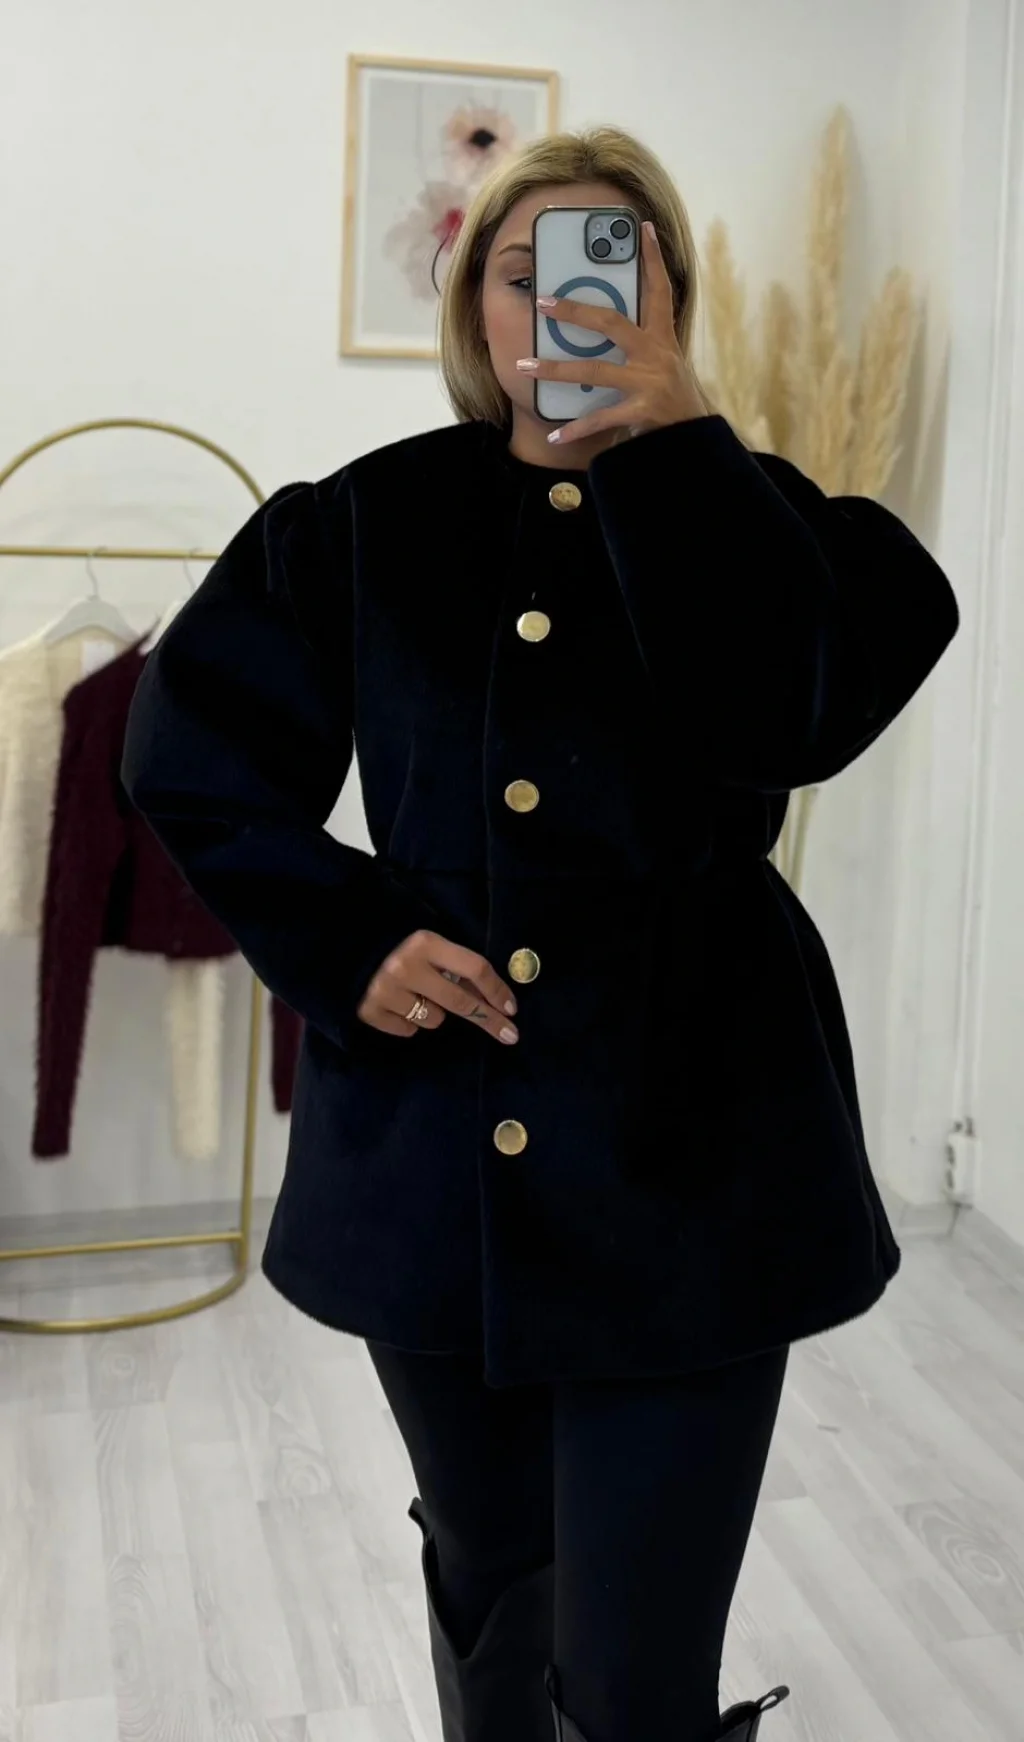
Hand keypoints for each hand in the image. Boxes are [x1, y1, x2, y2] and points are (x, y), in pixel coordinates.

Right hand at [357, 930, 519, 1043]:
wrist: (348, 951)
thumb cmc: (400, 948)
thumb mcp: (430, 947)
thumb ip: (457, 967)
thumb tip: (495, 998)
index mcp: (426, 943)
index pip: (473, 967)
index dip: (496, 989)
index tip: (512, 1009)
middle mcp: (406, 966)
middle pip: (459, 1001)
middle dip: (488, 1020)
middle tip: (510, 1035)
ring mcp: (386, 991)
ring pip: (434, 1020)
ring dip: (434, 1012)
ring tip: (416, 995)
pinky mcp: (370, 1011)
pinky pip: (408, 1031)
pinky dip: (408, 1022)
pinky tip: (398, 1005)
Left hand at [518, 220, 707, 447]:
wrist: (691, 438)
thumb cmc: (669, 397)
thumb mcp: (661, 362)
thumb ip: (636, 343)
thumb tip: (596, 321)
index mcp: (662, 338)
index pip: (660, 291)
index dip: (653, 259)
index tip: (644, 228)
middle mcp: (656, 355)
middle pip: (612, 323)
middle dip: (575, 310)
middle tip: (542, 301)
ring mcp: (649, 383)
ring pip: (595, 371)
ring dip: (556, 369)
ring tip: (525, 365)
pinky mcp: (642, 412)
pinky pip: (600, 418)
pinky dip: (575, 429)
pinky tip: (553, 434)